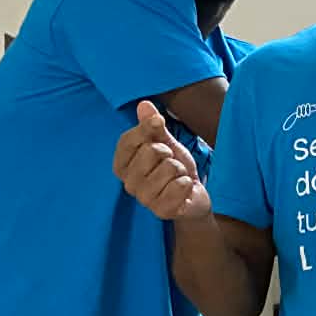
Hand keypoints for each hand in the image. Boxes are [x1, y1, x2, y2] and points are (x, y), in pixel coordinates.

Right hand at [113, 101, 209, 220]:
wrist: (193, 196)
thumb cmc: (174, 168)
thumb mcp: (165, 143)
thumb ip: (153, 126)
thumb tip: (144, 105)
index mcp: (122, 164)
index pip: (128, 139)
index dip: (147, 128)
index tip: (159, 124)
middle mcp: (128, 182)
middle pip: (151, 151)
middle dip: (170, 154)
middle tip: (172, 164)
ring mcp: (144, 199)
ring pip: (168, 168)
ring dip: (180, 170)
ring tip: (178, 177)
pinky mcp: (162, 211)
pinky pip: (179, 185)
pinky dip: (187, 183)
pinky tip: (184, 189)